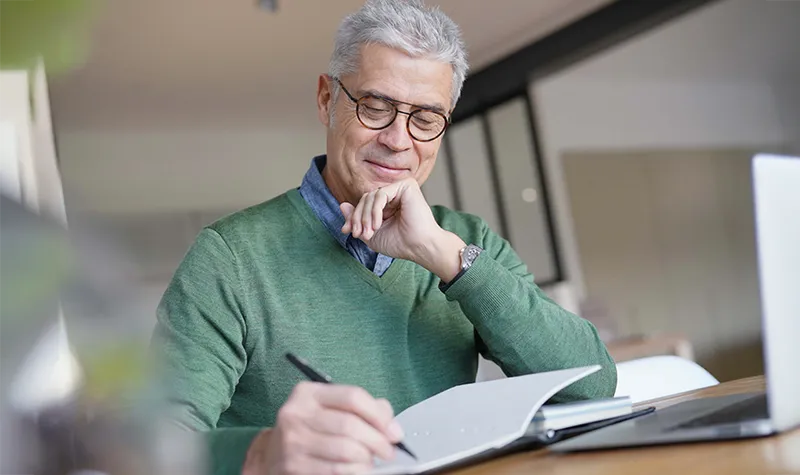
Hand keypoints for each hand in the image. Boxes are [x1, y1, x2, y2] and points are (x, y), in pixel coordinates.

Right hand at [242, 382, 402, 474]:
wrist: (273, 457)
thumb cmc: (310, 431)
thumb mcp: (329, 410)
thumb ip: (362, 409)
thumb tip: (390, 424)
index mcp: (307, 394)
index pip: (352, 397)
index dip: (379, 415)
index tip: (394, 432)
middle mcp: (296, 414)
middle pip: (350, 425)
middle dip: (377, 441)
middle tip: (388, 451)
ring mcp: (293, 442)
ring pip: (346, 450)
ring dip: (367, 460)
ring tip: (370, 461)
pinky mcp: (294, 467)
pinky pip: (336, 470)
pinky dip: (355, 472)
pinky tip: (358, 470)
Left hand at [340, 178, 465, 281]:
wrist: (419, 247)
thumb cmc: (400, 243)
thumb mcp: (370, 234)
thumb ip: (357, 220)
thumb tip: (342, 204)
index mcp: (388, 204)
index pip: (364, 203)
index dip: (353, 217)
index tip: (348, 231)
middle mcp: (395, 194)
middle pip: (366, 198)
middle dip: (358, 217)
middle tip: (359, 234)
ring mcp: (401, 188)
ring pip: (371, 196)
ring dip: (366, 216)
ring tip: (369, 232)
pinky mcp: (406, 186)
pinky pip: (381, 194)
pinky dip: (375, 210)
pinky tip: (377, 224)